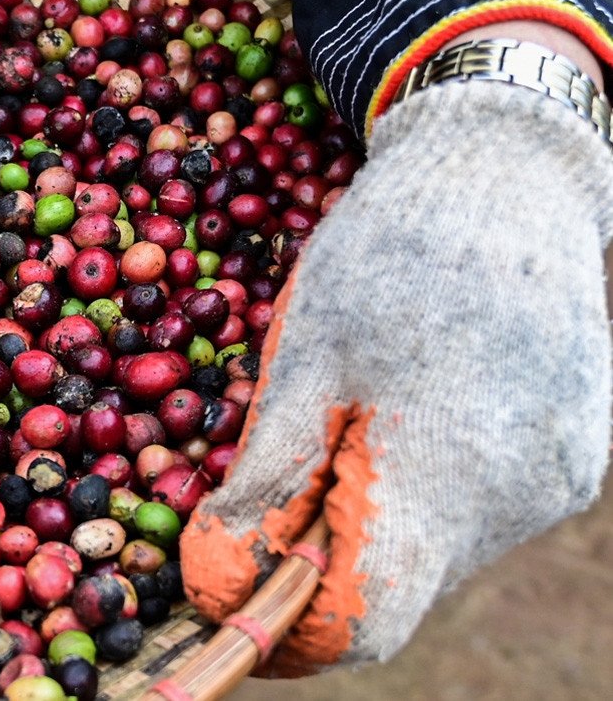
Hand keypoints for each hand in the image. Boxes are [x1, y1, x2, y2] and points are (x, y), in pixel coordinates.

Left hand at [180, 78, 612, 672]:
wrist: (508, 167)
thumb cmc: (388, 251)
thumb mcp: (302, 358)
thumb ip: (265, 479)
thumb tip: (216, 573)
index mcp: (444, 475)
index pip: (363, 620)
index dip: (285, 625)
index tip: (226, 588)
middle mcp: (523, 497)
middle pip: (398, 585)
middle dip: (319, 557)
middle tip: (269, 481)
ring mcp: (563, 476)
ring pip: (438, 549)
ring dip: (371, 517)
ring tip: (341, 420)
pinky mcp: (579, 454)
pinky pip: (482, 508)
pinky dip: (423, 486)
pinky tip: (399, 409)